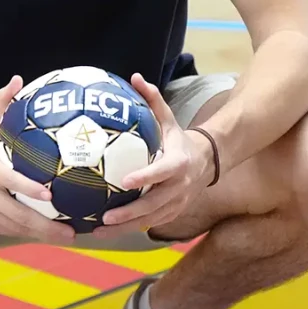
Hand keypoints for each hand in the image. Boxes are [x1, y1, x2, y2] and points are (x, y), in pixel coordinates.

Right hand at [0, 76, 74, 243]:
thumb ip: (2, 104)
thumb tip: (17, 79)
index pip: (9, 181)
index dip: (28, 188)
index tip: (50, 194)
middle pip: (15, 213)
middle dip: (43, 225)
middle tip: (70, 230)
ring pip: (13, 227)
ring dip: (39, 234)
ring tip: (66, 236)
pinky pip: (7, 231)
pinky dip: (27, 234)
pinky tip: (48, 236)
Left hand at [93, 73, 213, 238]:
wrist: (208, 162)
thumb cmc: (179, 139)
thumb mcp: (169, 119)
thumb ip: (153, 100)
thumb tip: (135, 76)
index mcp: (178, 163)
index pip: (161, 173)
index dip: (145, 178)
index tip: (125, 181)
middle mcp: (179, 187)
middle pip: (153, 205)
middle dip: (129, 214)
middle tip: (104, 217)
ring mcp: (177, 204)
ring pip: (149, 220)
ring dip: (124, 227)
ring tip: (99, 231)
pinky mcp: (172, 214)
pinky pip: (150, 224)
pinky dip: (129, 229)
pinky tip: (106, 231)